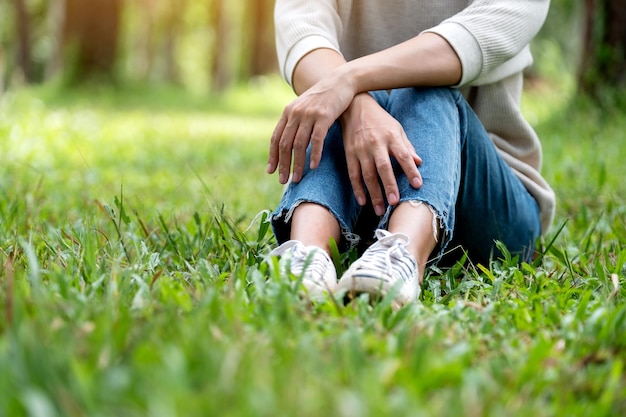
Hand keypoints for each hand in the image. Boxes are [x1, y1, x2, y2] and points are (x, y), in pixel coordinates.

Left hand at [267, 72, 355, 183]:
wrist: (341, 81)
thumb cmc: (324, 99)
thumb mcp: (305, 107)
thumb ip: (295, 122)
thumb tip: (288, 142)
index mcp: (288, 112)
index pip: (276, 138)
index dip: (272, 156)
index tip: (271, 171)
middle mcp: (296, 113)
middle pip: (285, 144)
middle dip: (283, 164)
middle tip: (284, 181)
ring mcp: (309, 114)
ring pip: (299, 144)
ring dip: (297, 164)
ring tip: (297, 178)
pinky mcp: (324, 116)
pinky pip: (317, 139)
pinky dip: (314, 154)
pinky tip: (313, 167)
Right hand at [341, 93, 421, 215]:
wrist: (354, 107)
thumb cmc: (379, 120)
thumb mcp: (396, 128)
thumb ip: (407, 146)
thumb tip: (419, 162)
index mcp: (391, 137)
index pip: (403, 155)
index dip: (410, 170)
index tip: (417, 185)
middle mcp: (376, 144)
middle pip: (383, 168)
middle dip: (389, 185)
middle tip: (394, 202)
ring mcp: (361, 150)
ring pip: (367, 175)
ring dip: (373, 193)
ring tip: (380, 210)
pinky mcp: (349, 154)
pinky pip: (353, 174)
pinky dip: (357, 188)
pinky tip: (363, 201)